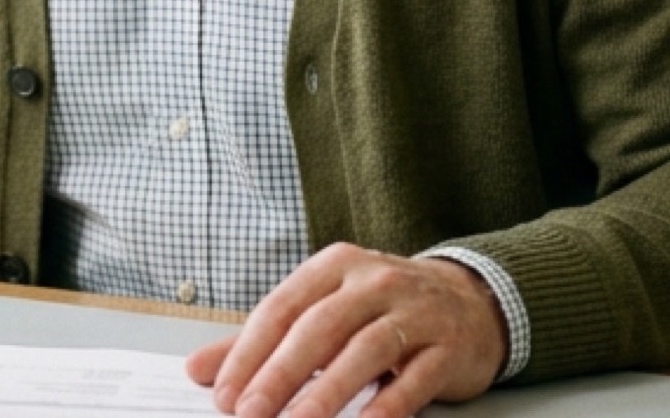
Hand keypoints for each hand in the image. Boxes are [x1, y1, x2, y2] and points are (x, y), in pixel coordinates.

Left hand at [184, 243, 508, 417]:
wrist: (472, 302)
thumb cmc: (382, 309)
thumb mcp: (323, 311)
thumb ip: (262, 341)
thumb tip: (197, 369)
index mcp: (335, 267)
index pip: (281, 308)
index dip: (249, 353)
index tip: (224, 394)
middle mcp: (374, 281)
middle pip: (319, 327)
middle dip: (280, 373)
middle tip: (250, 413)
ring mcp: (415, 312)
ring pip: (364, 351)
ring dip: (327, 394)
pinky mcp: (448, 346)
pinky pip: (413, 380)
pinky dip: (384, 408)